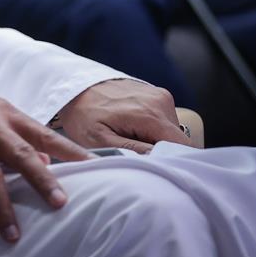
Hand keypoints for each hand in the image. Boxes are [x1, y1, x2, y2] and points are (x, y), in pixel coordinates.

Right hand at [0, 92, 91, 242]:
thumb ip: (20, 137)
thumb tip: (50, 163)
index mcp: (7, 113)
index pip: (44, 134)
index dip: (70, 151)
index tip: (94, 167)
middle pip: (20, 154)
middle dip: (41, 181)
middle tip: (59, 204)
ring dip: (3, 208)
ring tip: (13, 234)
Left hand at [53, 79, 188, 152]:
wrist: (73, 88)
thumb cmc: (83, 116)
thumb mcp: (100, 140)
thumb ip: (133, 151)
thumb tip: (161, 160)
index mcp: (150, 115)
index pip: (182, 148)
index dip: (171, 162)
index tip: (153, 168)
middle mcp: (161, 101)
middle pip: (178, 141)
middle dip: (161, 152)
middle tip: (134, 153)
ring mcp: (160, 95)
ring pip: (171, 131)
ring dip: (155, 140)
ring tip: (129, 138)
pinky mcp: (157, 94)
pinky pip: (164, 120)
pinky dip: (151, 129)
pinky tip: (131, 128)